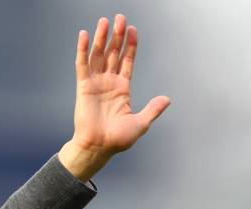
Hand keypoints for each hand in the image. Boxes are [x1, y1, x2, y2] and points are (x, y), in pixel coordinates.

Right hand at [59, 15, 169, 180]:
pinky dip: (82, 50)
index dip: (130, 46)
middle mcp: (108, 83)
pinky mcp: (83, 87)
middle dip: (117, 36)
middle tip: (120, 18)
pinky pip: (82, 65)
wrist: (98, 147)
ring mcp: (95, 84)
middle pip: (113, 54)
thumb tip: (167, 99)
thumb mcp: (140, 124)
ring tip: (104, 21)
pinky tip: (84, 35)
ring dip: (100, 38)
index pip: (127, 62)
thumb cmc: (117, 140)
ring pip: (98, 55)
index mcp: (122, 89)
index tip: (133, 30)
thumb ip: (152, 110)